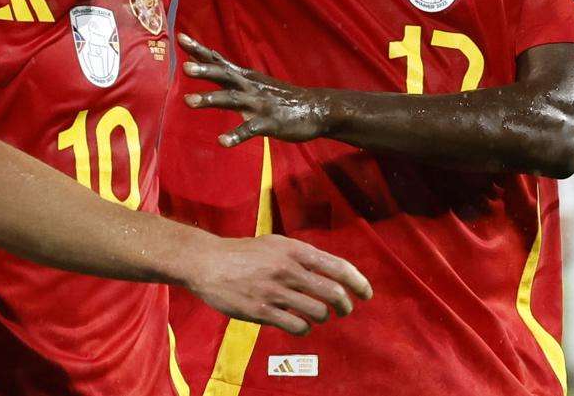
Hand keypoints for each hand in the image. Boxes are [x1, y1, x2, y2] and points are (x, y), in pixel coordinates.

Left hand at [181, 35, 330, 144]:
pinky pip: (250, 129)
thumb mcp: (252, 80)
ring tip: (188, 101)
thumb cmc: (278, 95)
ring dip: (211, 99)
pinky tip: (222, 141)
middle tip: (185, 67)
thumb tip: (204, 60)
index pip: (218, 59)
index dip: (199, 49)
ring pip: (232, 99)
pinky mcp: (269, 122)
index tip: (180, 36)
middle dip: (205, 70)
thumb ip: (228, 73)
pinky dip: (236, 135)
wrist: (314, 108)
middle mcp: (249, 86)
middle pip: (224, 75)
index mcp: (243, 77)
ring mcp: (259, 104)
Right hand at [181, 232, 370, 333]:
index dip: (359, 283)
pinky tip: (299, 324)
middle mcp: (288, 269)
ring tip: (315, 315)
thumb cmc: (244, 253)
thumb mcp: (276, 244)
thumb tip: (334, 272)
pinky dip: (304, 328)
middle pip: (334, 293)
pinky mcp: (262, 311)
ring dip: (322, 317)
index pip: (339, 267)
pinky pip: (298, 327)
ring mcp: (275, 291)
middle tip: (343, 310)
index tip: (366, 294)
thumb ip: (303, 256)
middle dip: (345, 306)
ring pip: (318, 313)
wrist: (206, 262)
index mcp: (294, 250)